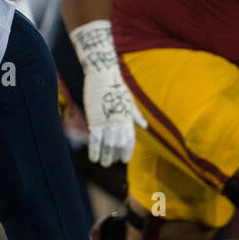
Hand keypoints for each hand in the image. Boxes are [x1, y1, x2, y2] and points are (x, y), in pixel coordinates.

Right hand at [69, 20, 146, 166]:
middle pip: (118, 145)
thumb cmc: (116, 86)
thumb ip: (136, 116)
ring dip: (105, 156)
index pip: (130, 140)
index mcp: (129, 118)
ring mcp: (108, 122)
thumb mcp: (129, 101)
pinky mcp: (95, 119)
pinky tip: (93, 158)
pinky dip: (94, 150)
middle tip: (110, 164)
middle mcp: (120, 122)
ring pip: (107, 145)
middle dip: (114, 156)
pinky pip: (95, 140)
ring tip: (102, 164)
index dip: (127, 152)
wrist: (103, 75)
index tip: (124, 160)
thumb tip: (145, 126)